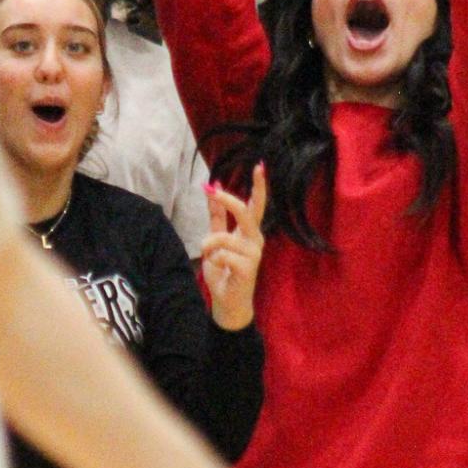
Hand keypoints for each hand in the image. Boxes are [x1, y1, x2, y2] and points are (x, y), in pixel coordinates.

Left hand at [201, 164, 266, 329]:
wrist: (227, 302)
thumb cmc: (223, 270)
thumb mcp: (215, 239)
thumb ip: (216, 216)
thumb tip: (212, 188)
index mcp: (249, 232)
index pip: (256, 205)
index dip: (259, 185)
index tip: (259, 165)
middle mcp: (256, 240)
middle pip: (244, 211)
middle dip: (227, 199)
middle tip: (214, 190)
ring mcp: (254, 254)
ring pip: (223, 237)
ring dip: (208, 245)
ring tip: (209, 256)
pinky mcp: (248, 267)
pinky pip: (221, 254)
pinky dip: (212, 260)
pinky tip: (219, 270)